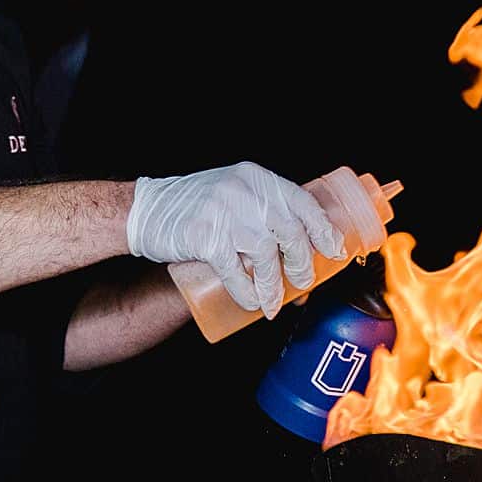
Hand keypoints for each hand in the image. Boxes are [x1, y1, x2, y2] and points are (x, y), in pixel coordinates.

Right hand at [126, 161, 345, 318]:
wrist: (147, 209)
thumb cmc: (197, 206)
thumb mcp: (234, 192)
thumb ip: (262, 210)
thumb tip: (301, 252)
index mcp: (257, 178)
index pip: (303, 201)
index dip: (323, 229)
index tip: (335, 250)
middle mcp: (244, 192)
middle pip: (290, 232)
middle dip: (302, 263)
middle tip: (303, 281)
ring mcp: (224, 213)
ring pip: (265, 255)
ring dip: (274, 286)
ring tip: (273, 302)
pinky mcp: (204, 237)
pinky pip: (235, 271)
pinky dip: (247, 292)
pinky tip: (253, 303)